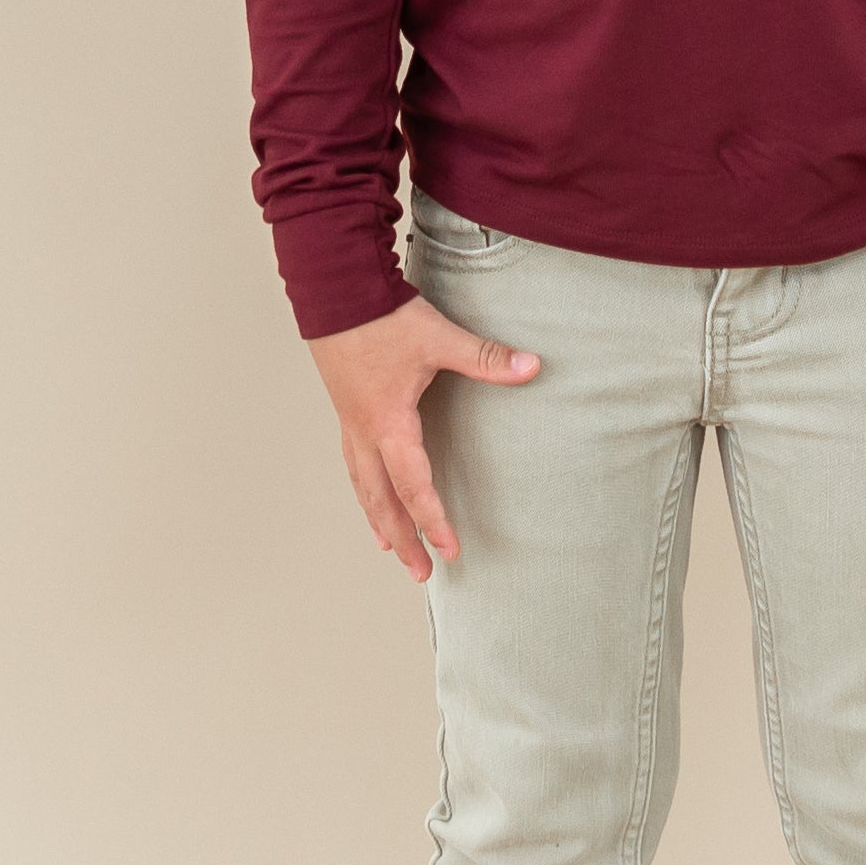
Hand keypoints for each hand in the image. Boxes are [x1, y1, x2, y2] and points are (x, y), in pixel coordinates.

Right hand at [307, 294, 540, 580]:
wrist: (333, 289)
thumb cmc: (381, 316)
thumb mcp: (438, 337)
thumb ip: (485, 357)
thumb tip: (532, 367)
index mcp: (389, 424)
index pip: (413, 486)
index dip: (433, 521)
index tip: (450, 551)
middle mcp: (365, 433)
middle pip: (382, 501)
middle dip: (403, 539)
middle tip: (421, 574)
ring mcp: (351, 423)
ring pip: (363, 486)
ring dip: (379, 520)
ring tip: (390, 549)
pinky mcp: (346, 410)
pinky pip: (353, 464)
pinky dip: (364, 490)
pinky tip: (370, 494)